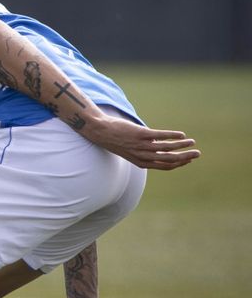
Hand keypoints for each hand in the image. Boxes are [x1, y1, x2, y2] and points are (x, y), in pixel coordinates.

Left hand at [83, 115, 199, 170]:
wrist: (100, 131)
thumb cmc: (115, 141)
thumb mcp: (130, 151)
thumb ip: (144, 152)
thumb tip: (158, 148)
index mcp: (141, 162)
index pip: (164, 166)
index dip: (178, 164)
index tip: (188, 160)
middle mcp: (142, 155)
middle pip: (169, 159)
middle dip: (185, 157)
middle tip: (197, 154)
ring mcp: (142, 145)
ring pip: (167, 148)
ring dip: (182, 146)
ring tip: (192, 142)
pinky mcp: (141, 134)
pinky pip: (161, 136)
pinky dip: (173, 136)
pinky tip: (181, 135)